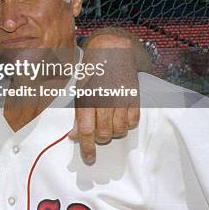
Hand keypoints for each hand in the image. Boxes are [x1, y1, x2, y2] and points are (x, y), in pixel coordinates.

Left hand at [70, 32, 140, 163]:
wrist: (112, 51)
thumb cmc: (92, 72)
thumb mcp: (79, 91)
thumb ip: (78, 115)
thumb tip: (74, 136)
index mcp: (87, 98)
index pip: (86, 130)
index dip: (87, 147)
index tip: (89, 158)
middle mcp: (105, 99)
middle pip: (104, 133)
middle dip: (99, 139)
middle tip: (97, 133)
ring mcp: (121, 98)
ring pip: (119, 130)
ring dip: (113, 133)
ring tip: (108, 124)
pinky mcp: (134, 97)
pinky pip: (133, 122)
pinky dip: (126, 125)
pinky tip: (120, 117)